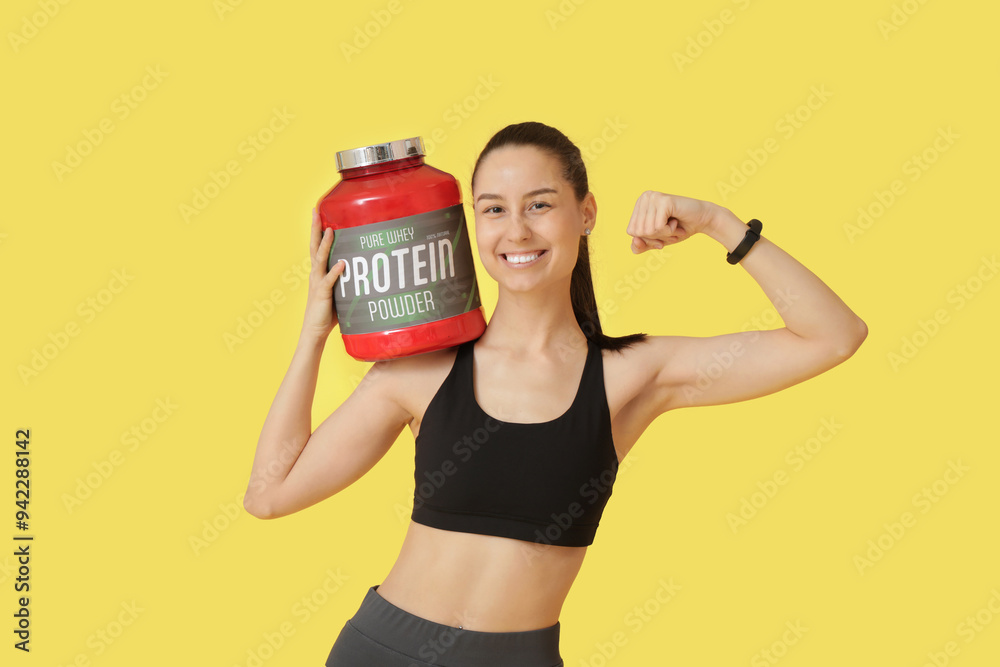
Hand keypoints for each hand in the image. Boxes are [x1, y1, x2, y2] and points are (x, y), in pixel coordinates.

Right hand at [303, 207, 347, 339]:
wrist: (315, 331)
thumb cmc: (328, 313)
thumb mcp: (339, 292)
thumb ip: (349, 280)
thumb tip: (366, 272)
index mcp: (318, 272)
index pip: (316, 247)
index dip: (317, 231)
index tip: (319, 214)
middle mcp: (315, 274)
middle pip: (313, 246)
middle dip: (315, 228)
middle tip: (315, 211)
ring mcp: (317, 283)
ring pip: (319, 259)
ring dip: (325, 245)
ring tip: (330, 230)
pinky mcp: (322, 294)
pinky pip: (328, 280)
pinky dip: (335, 271)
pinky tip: (342, 263)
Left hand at [625, 191, 720, 253]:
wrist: (702, 220)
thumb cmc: (678, 229)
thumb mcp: (655, 241)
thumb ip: (640, 246)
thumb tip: (635, 240)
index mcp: (639, 204)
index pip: (631, 231)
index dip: (647, 238)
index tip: (661, 233)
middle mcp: (644, 197)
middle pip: (638, 231)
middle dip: (656, 237)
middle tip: (669, 230)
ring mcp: (653, 197)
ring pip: (648, 230)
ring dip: (664, 234)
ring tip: (674, 226)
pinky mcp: (664, 201)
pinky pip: (658, 227)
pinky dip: (669, 231)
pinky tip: (676, 222)